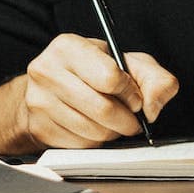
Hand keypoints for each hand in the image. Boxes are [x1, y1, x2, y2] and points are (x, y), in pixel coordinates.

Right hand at [20, 32, 178, 147]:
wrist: (50, 87)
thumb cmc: (92, 71)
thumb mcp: (126, 62)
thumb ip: (154, 77)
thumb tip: (153, 107)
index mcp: (68, 47)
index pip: (110, 77)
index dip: (131, 92)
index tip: (135, 96)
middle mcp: (47, 71)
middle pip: (102, 109)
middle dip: (127, 119)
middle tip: (132, 118)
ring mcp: (39, 102)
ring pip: (92, 131)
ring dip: (113, 132)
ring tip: (114, 121)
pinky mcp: (40, 128)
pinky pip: (80, 145)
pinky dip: (96, 141)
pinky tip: (95, 127)